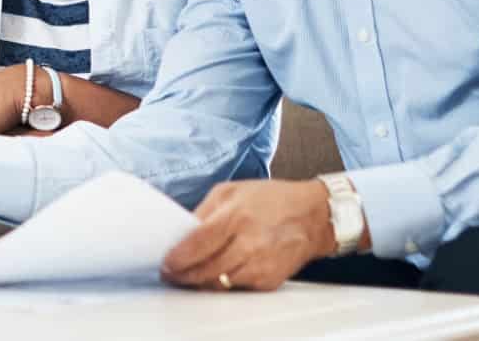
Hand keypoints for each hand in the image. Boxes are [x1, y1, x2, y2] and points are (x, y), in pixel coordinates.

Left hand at [160, 179, 335, 291]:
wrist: (313, 216)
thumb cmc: (272, 200)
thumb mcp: (232, 191)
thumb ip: (204, 212)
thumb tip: (182, 232)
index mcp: (236, 216)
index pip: (197, 244)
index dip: (177, 258)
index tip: (166, 263)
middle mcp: (248, 243)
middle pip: (204, 270)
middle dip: (183, 275)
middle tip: (171, 274)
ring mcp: (260, 265)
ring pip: (219, 283)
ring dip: (199, 282)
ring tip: (188, 276)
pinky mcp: (268, 280)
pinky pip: (236, 287)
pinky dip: (223, 283)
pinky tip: (216, 274)